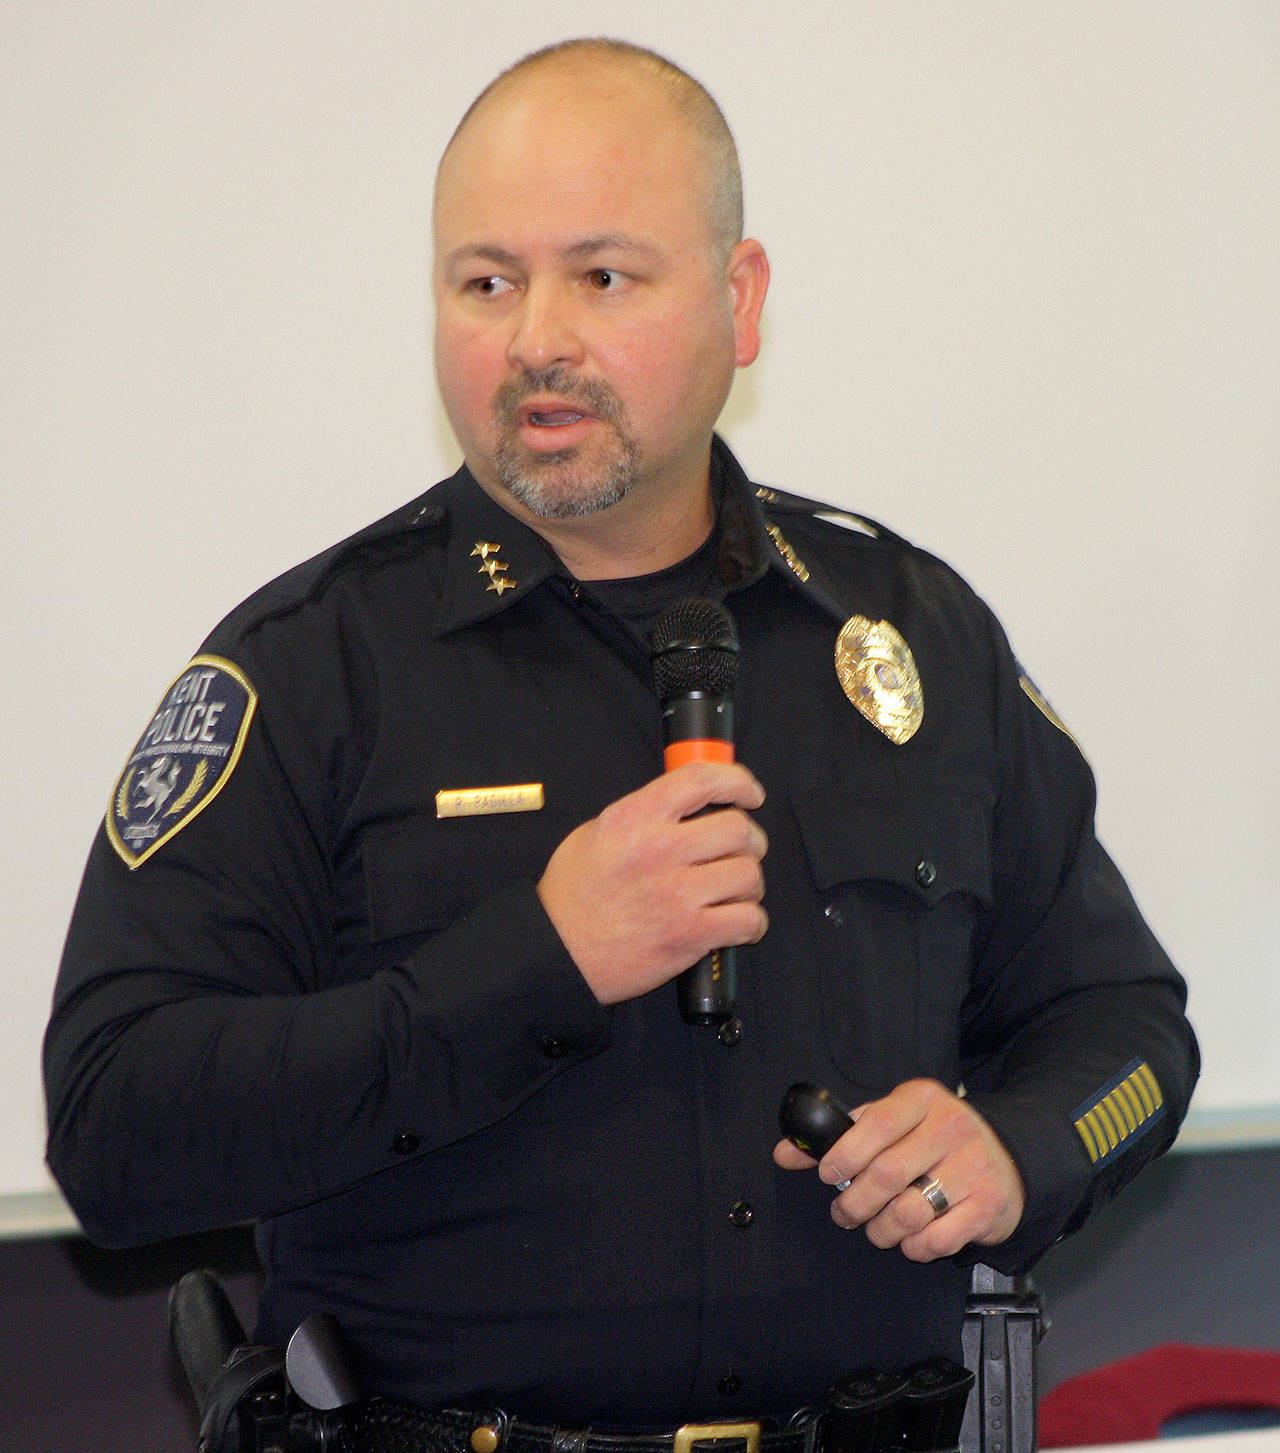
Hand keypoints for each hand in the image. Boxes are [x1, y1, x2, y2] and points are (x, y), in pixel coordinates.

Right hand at [537, 761, 767, 1005]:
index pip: (701, 779)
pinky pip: (748, 919)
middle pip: (737, 829)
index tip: (749, 793)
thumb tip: (690, 805)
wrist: (556, 951)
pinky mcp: (688, 935)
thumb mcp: (596, 832)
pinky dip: (751, 922)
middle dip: (750, 840)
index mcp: (635, 817)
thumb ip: (643, 814)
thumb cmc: (572, 895)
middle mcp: (659, 850)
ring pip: (748, 874)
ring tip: (734, 891)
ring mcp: (676, 894)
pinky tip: (737, 922)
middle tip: (740, 851)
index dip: (737, 781)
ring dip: (749, 884)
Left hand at [772, 1078, 1023, 1260]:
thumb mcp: (892, 1123)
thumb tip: (784, 1153)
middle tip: (844, 1212)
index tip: (827, 1174)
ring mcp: (973, 1167)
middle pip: (886, 1173)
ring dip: (880, 1229)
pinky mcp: (988, 1206)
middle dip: (854, 1202)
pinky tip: (909, 1239)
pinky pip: (937, 1239)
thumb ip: (840, 1136)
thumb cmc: (934, 1141)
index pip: (876, 1123)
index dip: (844, 1152)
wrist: (1007, 1159)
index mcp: (922, 1099)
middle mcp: (951, 1128)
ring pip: (908, 1211)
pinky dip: (913, 1247)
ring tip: (874, 1227)